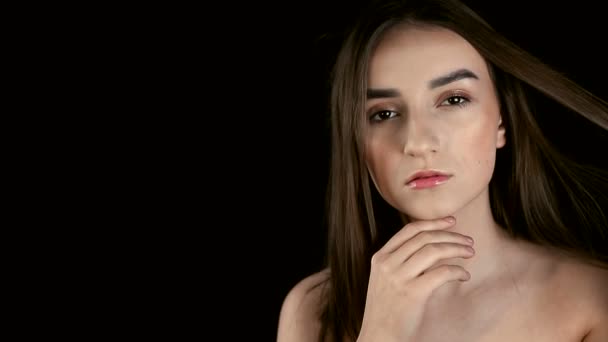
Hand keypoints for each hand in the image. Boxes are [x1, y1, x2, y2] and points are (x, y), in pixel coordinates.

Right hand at [357, 217, 474, 341]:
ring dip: (456, 249)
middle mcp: (388, 264)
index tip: (451, 221)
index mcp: (380, 258)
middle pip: (424, 238)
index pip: (409, 230)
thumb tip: (430, 246)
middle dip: (450, 235)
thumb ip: (399, 262)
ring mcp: (399, 278)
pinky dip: (457, 271)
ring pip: (433, 251)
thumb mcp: (384, 280)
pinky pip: (441, 273)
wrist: (379, 337)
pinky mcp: (413, 293)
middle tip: (468, 240)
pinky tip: (464, 276)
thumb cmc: (386, 311)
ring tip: (470, 253)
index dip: (433, 223)